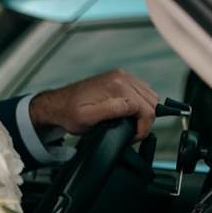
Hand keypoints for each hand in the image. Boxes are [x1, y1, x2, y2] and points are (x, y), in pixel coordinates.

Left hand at [29, 69, 159, 140]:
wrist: (59, 104)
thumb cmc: (70, 113)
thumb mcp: (87, 118)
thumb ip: (111, 111)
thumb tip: (132, 106)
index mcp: (116, 86)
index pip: (148, 110)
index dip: (142, 129)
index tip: (130, 136)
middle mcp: (121, 77)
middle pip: (152, 102)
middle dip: (145, 121)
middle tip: (130, 131)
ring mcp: (121, 75)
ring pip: (150, 96)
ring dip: (145, 112)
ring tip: (130, 123)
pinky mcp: (120, 78)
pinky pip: (143, 91)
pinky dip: (142, 103)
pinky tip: (130, 113)